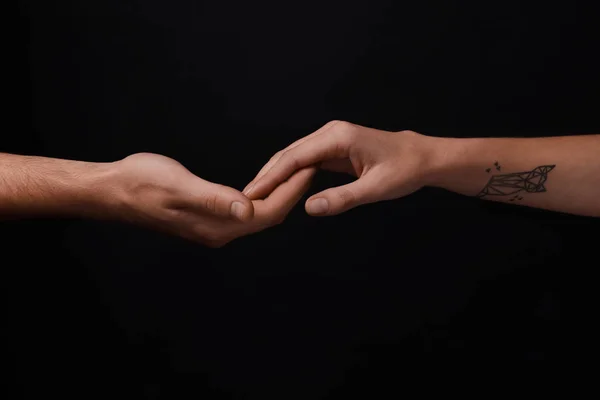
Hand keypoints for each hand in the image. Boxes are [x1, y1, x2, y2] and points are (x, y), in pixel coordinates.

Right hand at [103, 153, 314, 246]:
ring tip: (296, 173)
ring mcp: (213, 227)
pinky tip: (265, 183)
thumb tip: (248, 210)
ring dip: (279, 195)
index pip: (267, 212)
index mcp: (217, 226)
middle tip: (311, 167)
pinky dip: (261, 196)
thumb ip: (214, 199)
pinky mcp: (207, 219)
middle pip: (268, 216)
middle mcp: (219, 232)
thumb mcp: (178, 186)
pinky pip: (245, 212)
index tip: (310, 168)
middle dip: (292, 193)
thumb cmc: (141, 183)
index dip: (292, 191)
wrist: (114, 190)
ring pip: (258, 215)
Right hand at [243, 121, 438, 215]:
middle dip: (266, 175)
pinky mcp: (332, 147)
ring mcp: (330, 138)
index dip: (271, 177)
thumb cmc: (404, 170)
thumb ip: (343, 198)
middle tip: (246, 197)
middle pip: (289, 154)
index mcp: (337, 137)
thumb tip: (310, 208)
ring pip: (294, 156)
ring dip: (274, 174)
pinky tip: (279, 187)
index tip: (252, 193)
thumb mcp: (376, 188)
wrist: (422, 157)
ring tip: (256, 194)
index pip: (295, 158)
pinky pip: (304, 161)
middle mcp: (330, 133)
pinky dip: (289, 174)